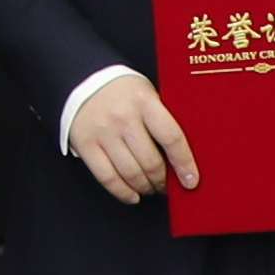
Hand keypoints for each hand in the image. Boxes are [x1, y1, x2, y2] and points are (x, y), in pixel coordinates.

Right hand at [70, 69, 196, 203]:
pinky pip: (107, 178)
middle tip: (167, 186)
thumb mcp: (148, 94)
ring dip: (145, 187)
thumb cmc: (123, 91)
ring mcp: (103, 132)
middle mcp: (123, 117)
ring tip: (151, 188)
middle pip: (150, 162)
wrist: (83, 79)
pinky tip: (133, 195)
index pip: (171, 137)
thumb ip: (163, 119)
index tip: (191, 181)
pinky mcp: (85, 144)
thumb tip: (184, 156)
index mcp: (144, 101)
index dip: (184, 163)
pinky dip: (123, 192)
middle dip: (162, 181)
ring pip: (130, 173)